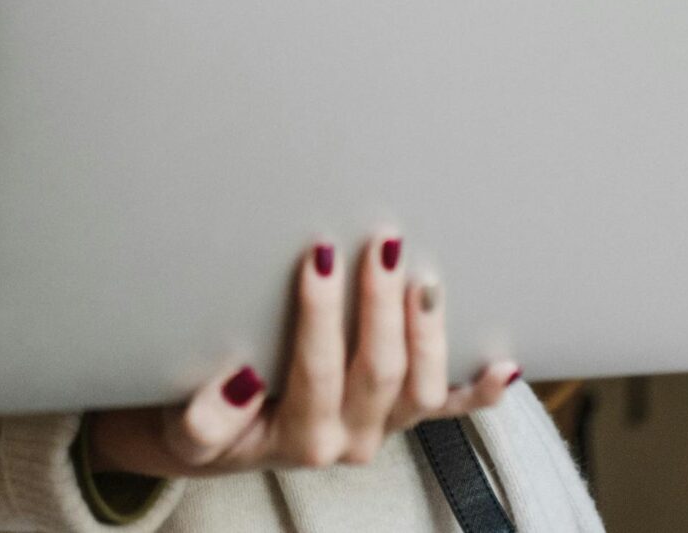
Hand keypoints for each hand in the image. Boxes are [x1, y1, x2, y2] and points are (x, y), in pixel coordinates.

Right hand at [83, 235, 519, 479]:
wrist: (213, 445)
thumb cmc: (197, 417)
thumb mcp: (184, 426)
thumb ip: (207, 417)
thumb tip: (239, 382)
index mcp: (299, 436)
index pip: (318, 369)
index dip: (322, 312)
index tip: (320, 254)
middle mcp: (348, 438)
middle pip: (377, 369)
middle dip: (381, 303)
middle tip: (380, 242)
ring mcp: (381, 427)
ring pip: (420, 385)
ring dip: (426, 329)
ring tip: (423, 275)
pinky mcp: (398, 416)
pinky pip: (448, 408)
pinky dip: (478, 389)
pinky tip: (503, 364)